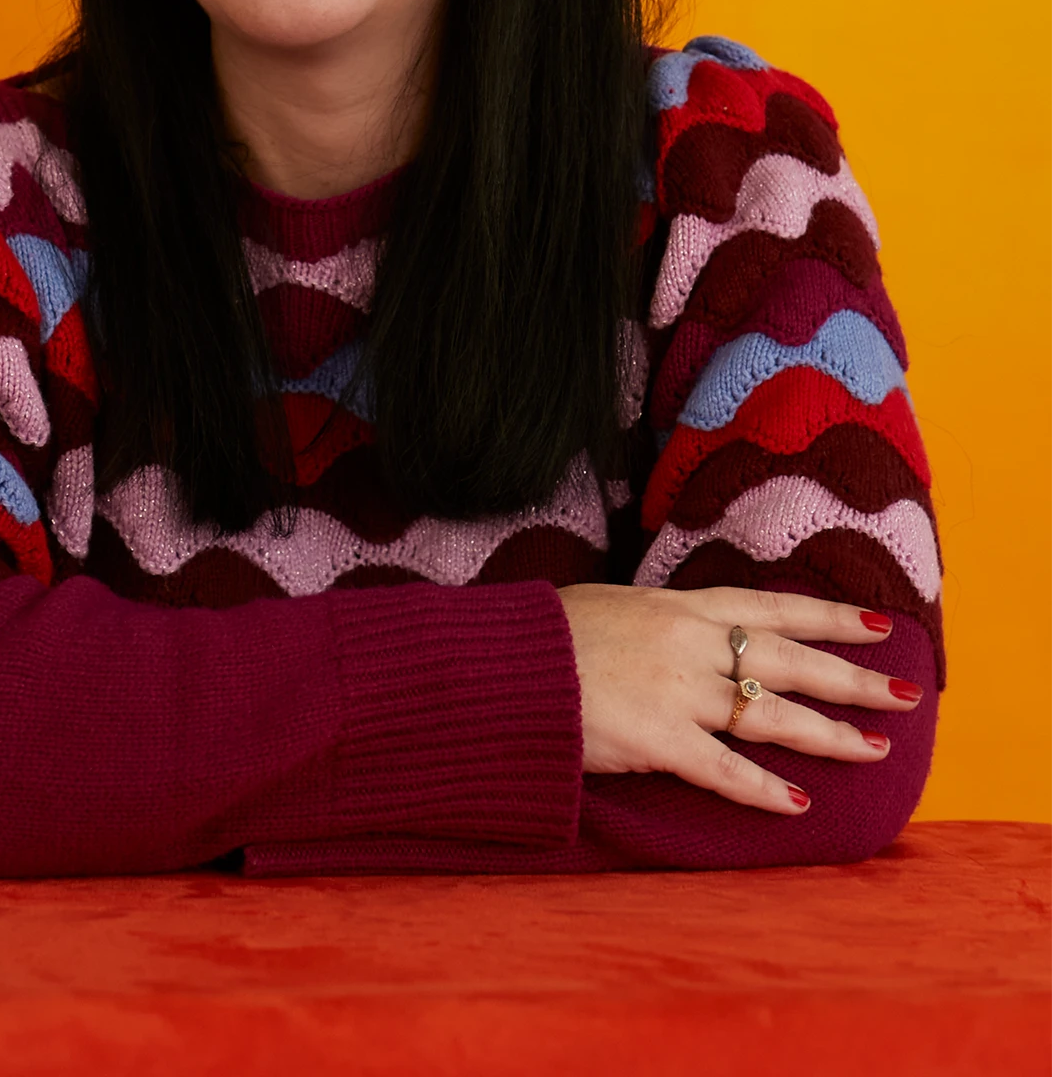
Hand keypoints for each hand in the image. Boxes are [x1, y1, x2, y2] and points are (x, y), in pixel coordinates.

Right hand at [556, 583, 922, 814]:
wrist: (502, 664)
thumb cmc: (544, 635)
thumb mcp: (611, 606)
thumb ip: (658, 620)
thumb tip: (688, 628)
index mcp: (678, 606)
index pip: (771, 605)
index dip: (827, 615)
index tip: (875, 623)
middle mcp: (690, 645)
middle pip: (791, 660)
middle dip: (853, 677)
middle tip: (906, 690)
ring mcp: (678, 693)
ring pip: (773, 714)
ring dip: (830, 735)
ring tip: (875, 748)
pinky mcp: (658, 742)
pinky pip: (724, 769)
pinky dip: (762, 788)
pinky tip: (796, 803)